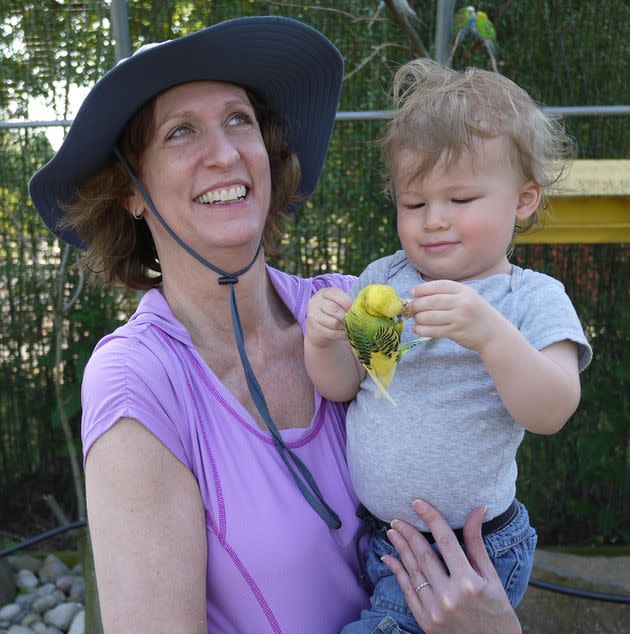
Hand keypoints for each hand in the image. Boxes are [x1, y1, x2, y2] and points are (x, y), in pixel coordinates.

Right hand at [305, 288, 352, 347]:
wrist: (319, 329)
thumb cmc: (333, 313)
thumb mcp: (338, 303)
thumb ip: (347, 303)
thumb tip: (362, 308)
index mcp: (324, 292)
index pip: (336, 294)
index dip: (348, 302)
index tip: (358, 309)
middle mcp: (315, 302)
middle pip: (334, 309)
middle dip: (347, 316)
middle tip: (357, 320)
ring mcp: (313, 316)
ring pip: (334, 322)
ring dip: (346, 326)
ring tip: (353, 328)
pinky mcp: (315, 329)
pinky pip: (332, 333)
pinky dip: (343, 335)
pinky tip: (348, 335)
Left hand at [381, 500, 520, 633]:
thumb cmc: (498, 613)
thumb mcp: (492, 578)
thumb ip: (477, 544)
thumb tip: (477, 510)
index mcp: (469, 582)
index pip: (445, 541)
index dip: (431, 518)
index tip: (418, 503)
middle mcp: (449, 596)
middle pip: (424, 555)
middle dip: (408, 533)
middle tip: (397, 518)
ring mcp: (435, 610)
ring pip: (413, 571)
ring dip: (400, 549)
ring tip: (392, 532)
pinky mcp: (425, 621)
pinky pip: (407, 591)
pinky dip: (397, 572)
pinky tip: (389, 557)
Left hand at [407, 280, 505, 351]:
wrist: (494, 333)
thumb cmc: (476, 314)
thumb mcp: (467, 298)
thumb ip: (448, 294)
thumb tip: (419, 295)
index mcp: (464, 290)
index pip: (439, 285)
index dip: (423, 289)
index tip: (413, 292)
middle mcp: (462, 302)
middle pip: (432, 301)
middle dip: (417, 304)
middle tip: (410, 308)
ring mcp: (460, 318)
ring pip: (431, 316)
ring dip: (419, 318)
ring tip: (415, 318)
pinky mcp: (457, 332)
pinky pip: (434, 330)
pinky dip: (422, 330)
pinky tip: (417, 329)